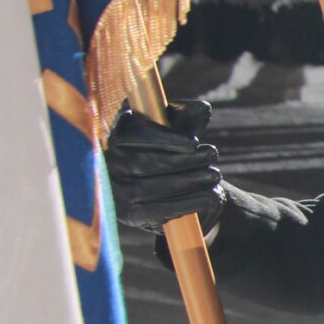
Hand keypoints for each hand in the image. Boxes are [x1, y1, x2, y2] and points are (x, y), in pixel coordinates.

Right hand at [106, 98, 222, 230]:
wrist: (157, 184)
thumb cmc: (166, 146)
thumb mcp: (173, 127)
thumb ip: (185, 117)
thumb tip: (203, 109)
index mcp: (116, 134)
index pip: (133, 135)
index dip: (164, 139)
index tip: (193, 142)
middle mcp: (108, 163)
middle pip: (144, 163)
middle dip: (184, 160)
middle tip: (212, 154)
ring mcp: (116, 191)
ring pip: (152, 188)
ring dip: (189, 181)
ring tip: (214, 175)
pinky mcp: (129, 214)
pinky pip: (159, 211)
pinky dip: (189, 203)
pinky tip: (211, 197)